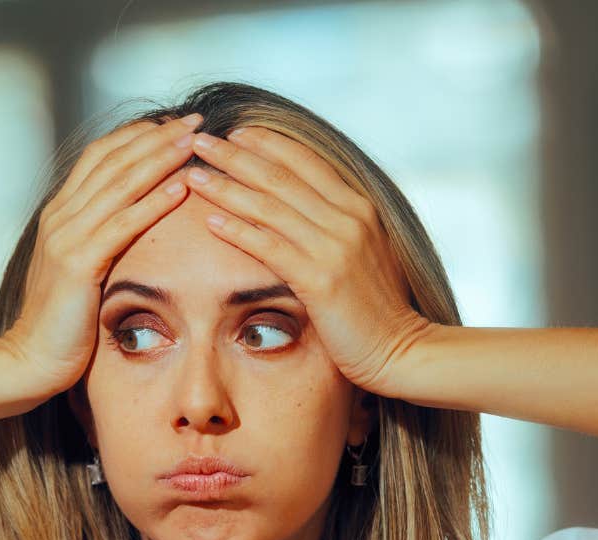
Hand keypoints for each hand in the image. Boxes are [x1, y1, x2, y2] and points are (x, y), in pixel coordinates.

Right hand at [0, 112, 204, 398]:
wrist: (29, 360)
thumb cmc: (61, 322)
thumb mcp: (79, 270)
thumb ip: (97, 241)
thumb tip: (131, 224)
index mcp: (60, 214)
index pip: (100, 158)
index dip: (137, 137)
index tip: (172, 125)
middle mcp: (61, 217)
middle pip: (113, 161)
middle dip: (156, 137)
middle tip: (193, 119)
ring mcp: (67, 237)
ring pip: (120, 185)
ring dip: (160, 159)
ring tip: (193, 141)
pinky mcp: (78, 264)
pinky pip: (122, 225)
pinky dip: (153, 203)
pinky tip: (180, 188)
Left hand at [179, 126, 435, 396]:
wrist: (403, 350)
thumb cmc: (381, 307)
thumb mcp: (370, 251)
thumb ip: (343, 224)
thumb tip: (312, 208)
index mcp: (360, 206)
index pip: (306, 161)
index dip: (268, 143)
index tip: (236, 132)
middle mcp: (349, 218)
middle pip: (281, 176)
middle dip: (236, 155)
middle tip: (201, 140)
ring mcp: (335, 248)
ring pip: (269, 207)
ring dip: (227, 187)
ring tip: (194, 175)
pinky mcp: (320, 280)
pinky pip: (270, 248)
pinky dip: (238, 231)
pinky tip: (210, 221)